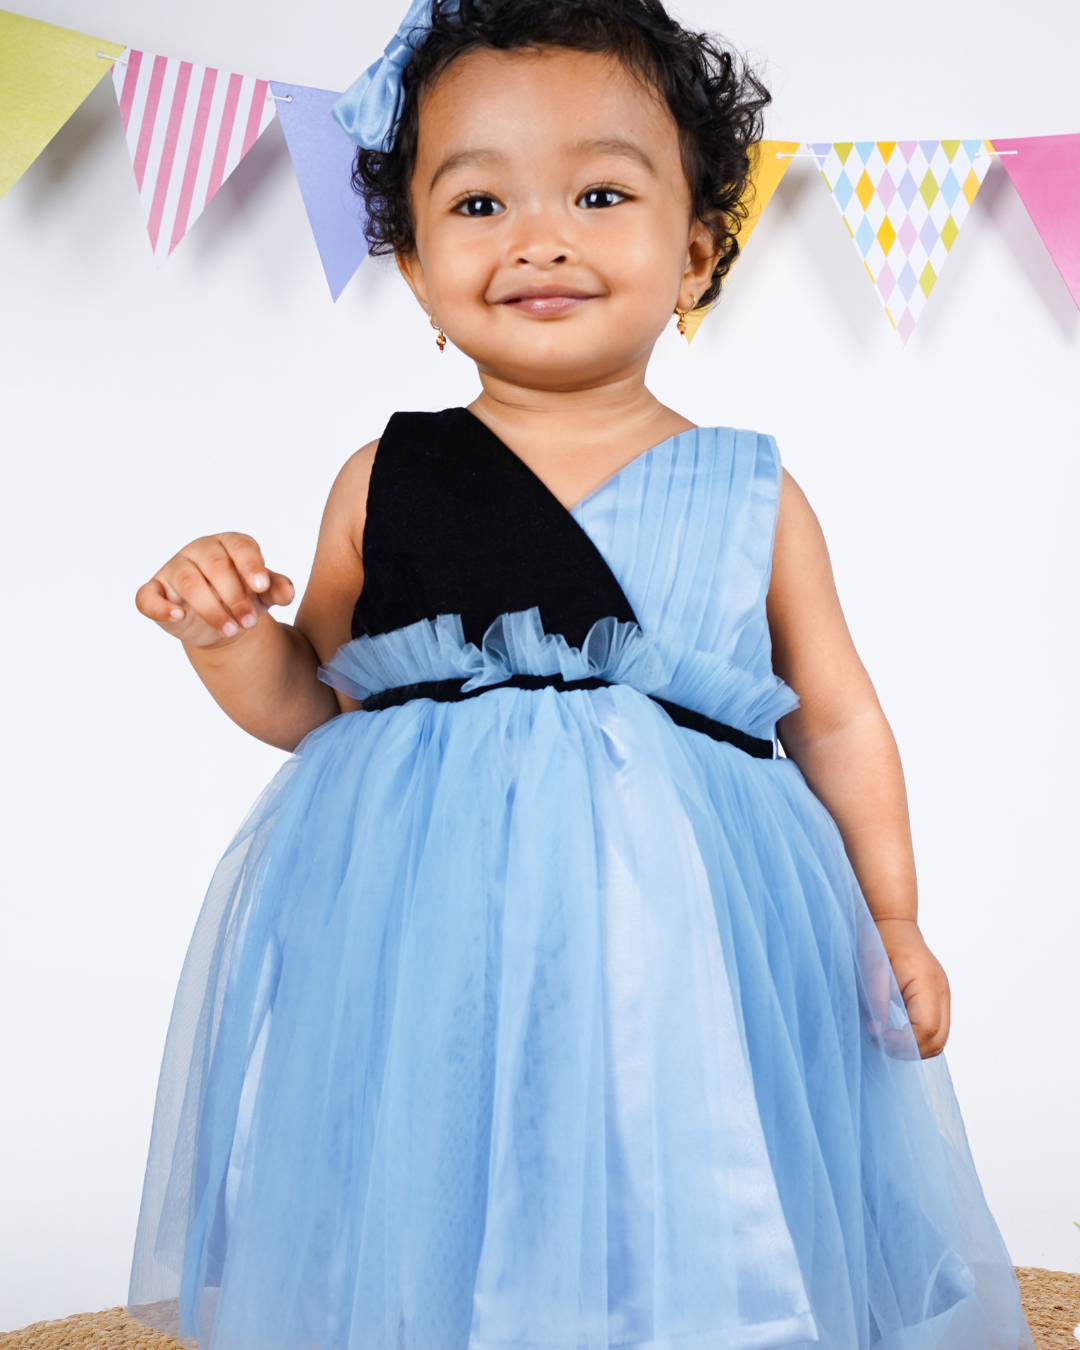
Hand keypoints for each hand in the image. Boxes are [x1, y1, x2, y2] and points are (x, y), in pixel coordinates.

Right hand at [136, 533, 294, 648]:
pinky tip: (177, 616)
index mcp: (228, 544)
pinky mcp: (155, 591)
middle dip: (234, 596)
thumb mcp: (263, 595)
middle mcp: (199, 550)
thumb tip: (286, 592)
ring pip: (188, 581)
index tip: (262, 587)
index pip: (240, 546)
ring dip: (210, 608)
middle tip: (249, 623)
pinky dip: (160, 607)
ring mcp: (174, 569)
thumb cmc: (244, 598)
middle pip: (215, 565)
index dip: (251, 565)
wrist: (221, 623)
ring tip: (229, 630)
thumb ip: (276, 589)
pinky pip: (148, 597)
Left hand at [875, 918, 950, 1058]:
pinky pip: (936, 1029)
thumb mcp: (871, 968)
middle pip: (938, 1040)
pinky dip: (919, 1038)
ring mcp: (943, 995)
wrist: (894, 924)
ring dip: (915, 1048)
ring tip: (886, 1039)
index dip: (903, 1042)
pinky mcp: (938, 999)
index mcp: (927, 981)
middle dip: (910, 1051)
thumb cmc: (880, 940)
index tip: (877, 1037)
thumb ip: (875, 1000)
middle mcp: (941, 991)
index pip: (926, 1028)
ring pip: (940, 1039)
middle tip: (880, 1044)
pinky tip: (897, 1033)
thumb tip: (877, 1032)